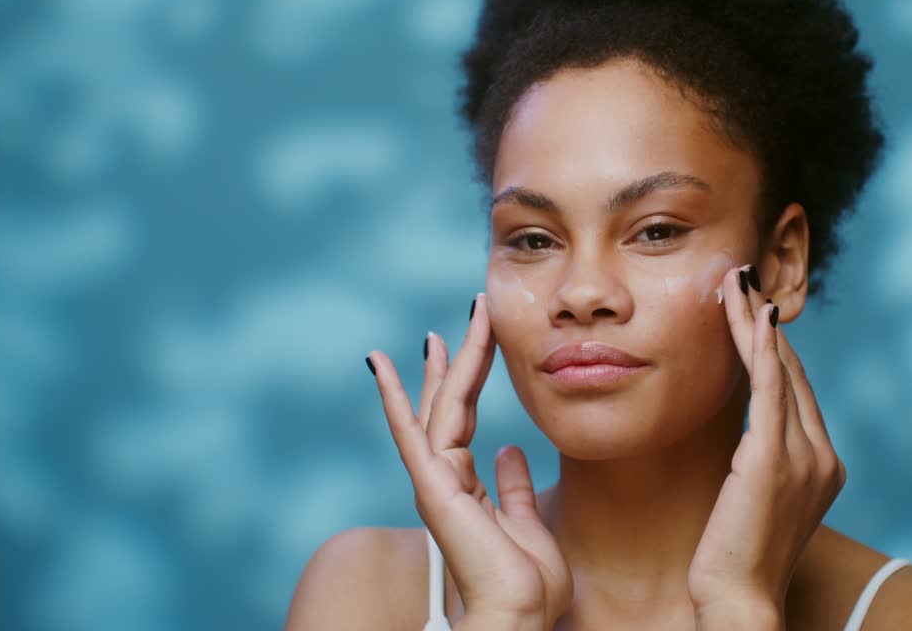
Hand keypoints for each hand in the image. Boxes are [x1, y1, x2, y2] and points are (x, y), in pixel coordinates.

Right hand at [366, 292, 571, 628]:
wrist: (520, 616)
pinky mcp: (432, 486)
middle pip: (450, 403)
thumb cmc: (528, 586)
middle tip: (471, 312)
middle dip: (459, 356)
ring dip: (448, 360)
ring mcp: (435, 481)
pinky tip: (380, 362)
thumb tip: (510, 450)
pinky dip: (393, 394)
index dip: (470, 376)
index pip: (464, 418)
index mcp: (467, 487)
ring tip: (447, 321)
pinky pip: (411, 430)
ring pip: (440, 406)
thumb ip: (514, 487)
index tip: (474, 339)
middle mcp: (445, 479)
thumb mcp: (530, 523)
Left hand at [687, 266, 846, 624]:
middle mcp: (823, 456)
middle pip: (791, 372)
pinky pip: (770, 389)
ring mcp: (804, 456)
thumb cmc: (738, 557)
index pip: (797, 392)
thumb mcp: (758, 501)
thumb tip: (746, 441)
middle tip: (742, 277)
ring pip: (779, 371)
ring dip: (754, 321)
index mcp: (823, 465)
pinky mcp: (774, 459)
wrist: (740, 599)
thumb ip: (763, 463)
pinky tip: (752, 315)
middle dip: (764, 322)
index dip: (774, 347)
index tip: (752, 310)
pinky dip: (761, 348)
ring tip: (734, 281)